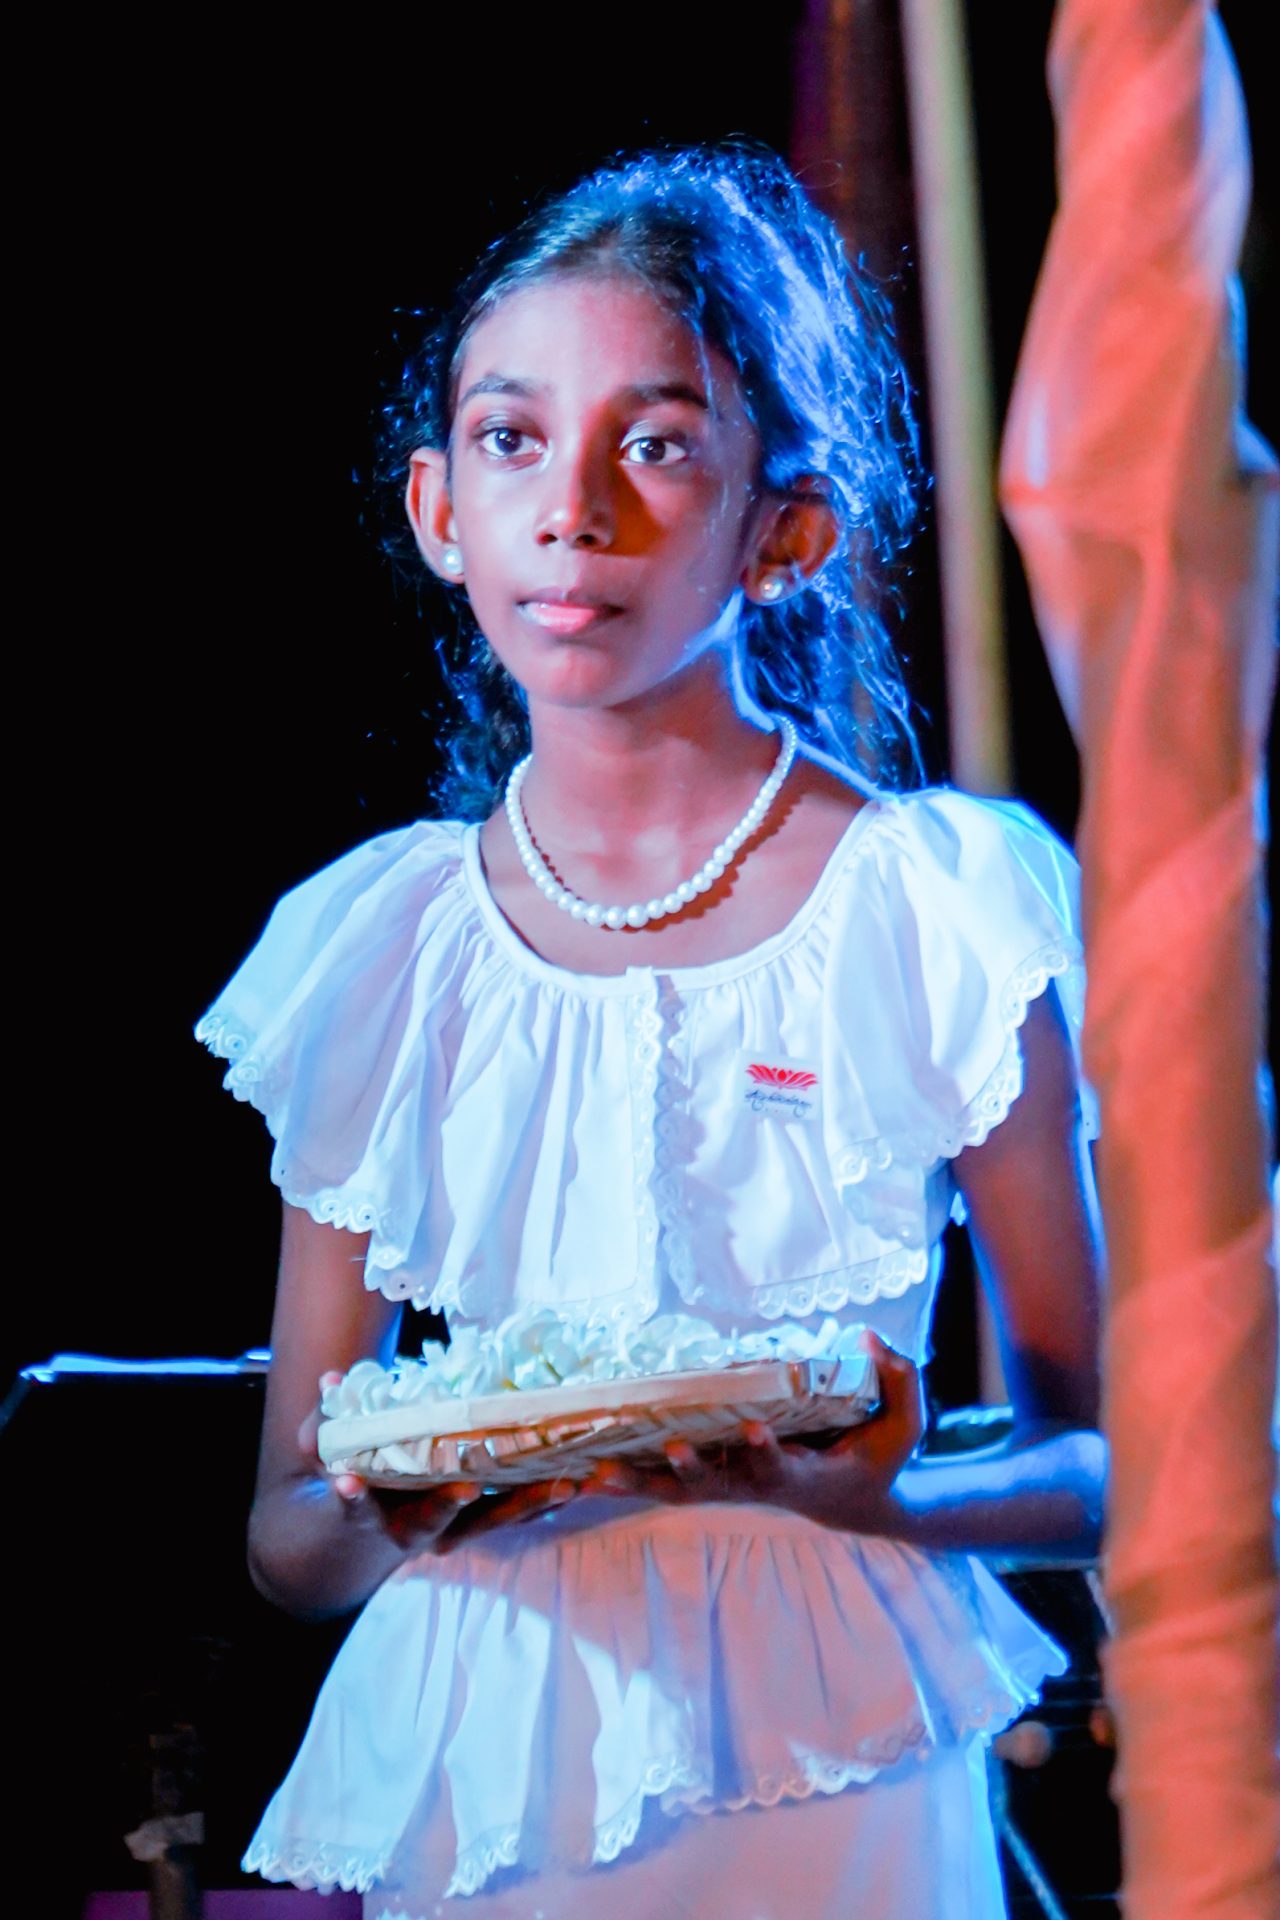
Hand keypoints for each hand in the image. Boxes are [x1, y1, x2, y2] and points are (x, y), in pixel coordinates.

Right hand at [299, 1376, 578, 1555]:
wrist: (373, 1532)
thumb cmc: (353, 1477)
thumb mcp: (327, 1452)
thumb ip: (326, 1422)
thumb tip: (331, 1377)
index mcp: (371, 1512)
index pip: (356, 1506)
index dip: (351, 1496)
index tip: (346, 1483)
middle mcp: (416, 1529)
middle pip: (436, 1522)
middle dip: (451, 1504)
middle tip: (465, 1485)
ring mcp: (456, 1528)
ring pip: (491, 1521)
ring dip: (526, 1505)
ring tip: (561, 1484)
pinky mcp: (489, 1517)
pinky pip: (522, 1510)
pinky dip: (550, 1496)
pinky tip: (586, 1477)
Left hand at [579, 1334, 923, 1534]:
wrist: (859, 1502)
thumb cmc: (879, 1457)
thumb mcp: (904, 1425)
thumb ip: (899, 1382)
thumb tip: (868, 1338)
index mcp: (804, 1475)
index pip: (780, 1464)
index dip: (766, 1449)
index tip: (753, 1428)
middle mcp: (760, 1485)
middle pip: (717, 1484)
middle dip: (691, 1469)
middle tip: (668, 1446)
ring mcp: (732, 1486)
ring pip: (679, 1492)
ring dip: (638, 1483)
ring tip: (596, 1474)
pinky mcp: (713, 1481)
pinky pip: (664, 1486)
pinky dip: (628, 1482)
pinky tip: (584, 1476)